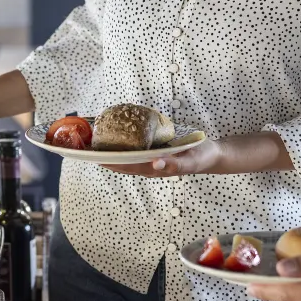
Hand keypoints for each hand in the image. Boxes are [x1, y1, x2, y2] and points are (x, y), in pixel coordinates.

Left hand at [100, 132, 290, 177]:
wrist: (213, 154)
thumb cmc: (201, 158)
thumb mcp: (190, 161)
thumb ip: (173, 164)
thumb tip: (154, 164)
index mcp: (153, 168)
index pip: (125, 166)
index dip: (108, 162)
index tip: (91, 155)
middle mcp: (148, 164)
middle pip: (121, 161)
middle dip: (104, 154)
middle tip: (86, 143)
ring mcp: (151, 158)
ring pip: (127, 154)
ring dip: (111, 147)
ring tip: (95, 137)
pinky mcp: (155, 149)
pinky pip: (136, 146)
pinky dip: (124, 140)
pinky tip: (117, 131)